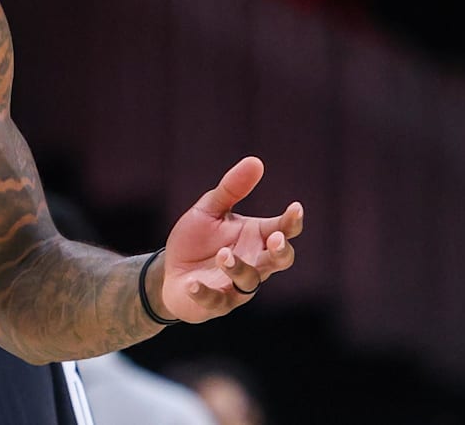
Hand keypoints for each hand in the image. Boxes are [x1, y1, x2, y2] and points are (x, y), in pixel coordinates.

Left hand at [157, 156, 303, 323]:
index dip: (292, 221)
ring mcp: (236, 286)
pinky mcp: (215, 303)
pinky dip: (206, 293)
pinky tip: (194, 283)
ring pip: (250, 282)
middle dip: (280, 251)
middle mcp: (253, 263)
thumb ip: (231, 189)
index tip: (295, 208)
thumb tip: (255, 161)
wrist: (169, 270)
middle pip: (280, 260)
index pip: (283, 230)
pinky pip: (216, 301)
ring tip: (223, 255)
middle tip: (274, 239)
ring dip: (239, 268)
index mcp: (256, 238)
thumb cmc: (196, 240)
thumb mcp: (209, 210)